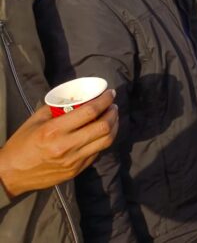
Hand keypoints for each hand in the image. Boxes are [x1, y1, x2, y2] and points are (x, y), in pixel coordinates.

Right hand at [0, 90, 117, 197]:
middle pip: (103, 127)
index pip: (90, 112)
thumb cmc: (21, 143)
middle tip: (113, 106)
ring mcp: (73, 160)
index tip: (110, 93)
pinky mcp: (76, 170)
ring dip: (114, 126)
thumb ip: (57, 108)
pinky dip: (103, 140)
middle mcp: (66, 146)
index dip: (104, 100)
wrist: (10, 174)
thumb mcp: (36, 120)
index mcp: (54, 131)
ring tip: (112, 117)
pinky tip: (102, 133)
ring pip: (106, 141)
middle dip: (113, 113)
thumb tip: (78, 97)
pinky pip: (97, 152)